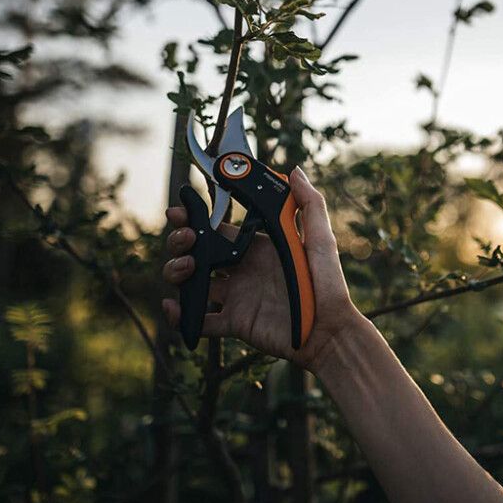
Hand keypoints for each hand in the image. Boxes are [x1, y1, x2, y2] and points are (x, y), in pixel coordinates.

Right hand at [161, 166, 364, 372]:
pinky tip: (174, 307)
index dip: (196, 219)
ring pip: (193, 283)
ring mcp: (237, 298)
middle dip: (181, 242)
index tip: (180, 211)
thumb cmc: (328, 285)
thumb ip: (309, 205)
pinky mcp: (235, 323)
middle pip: (198, 253)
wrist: (329, 331)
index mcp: (258, 248)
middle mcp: (243, 271)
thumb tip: (295, 171)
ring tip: (185, 268)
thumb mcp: (321, 240)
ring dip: (178, 273)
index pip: (218, 230)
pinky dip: (182, 317)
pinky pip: (200, 321)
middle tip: (185, 239)